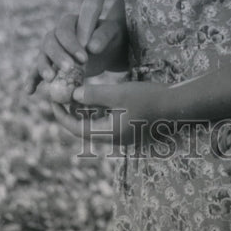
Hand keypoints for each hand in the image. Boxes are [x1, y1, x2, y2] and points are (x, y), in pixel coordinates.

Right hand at [25, 10, 126, 98]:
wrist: (107, 50)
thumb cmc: (110, 37)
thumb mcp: (112, 32)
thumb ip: (103, 36)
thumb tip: (91, 47)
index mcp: (70, 22)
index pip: (64, 30)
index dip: (71, 44)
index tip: (84, 58)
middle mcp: (56, 34)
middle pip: (50, 43)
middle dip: (58, 56)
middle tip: (69, 68)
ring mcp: (51, 51)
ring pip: (42, 57)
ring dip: (43, 67)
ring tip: (50, 79)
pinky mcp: (50, 66)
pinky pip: (37, 72)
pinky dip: (32, 80)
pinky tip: (29, 91)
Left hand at [50, 80, 171, 144]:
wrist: (179, 106)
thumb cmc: (149, 99)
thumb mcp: (119, 94)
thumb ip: (94, 95)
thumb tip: (72, 95)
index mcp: (109, 134)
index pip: (76, 128)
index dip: (61, 114)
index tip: (52, 99)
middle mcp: (113, 138)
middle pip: (83, 128)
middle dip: (70, 112)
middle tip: (60, 95)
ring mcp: (122, 134)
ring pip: (94, 124)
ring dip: (82, 110)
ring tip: (73, 92)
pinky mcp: (129, 126)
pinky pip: (105, 120)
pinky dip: (96, 109)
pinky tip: (94, 95)